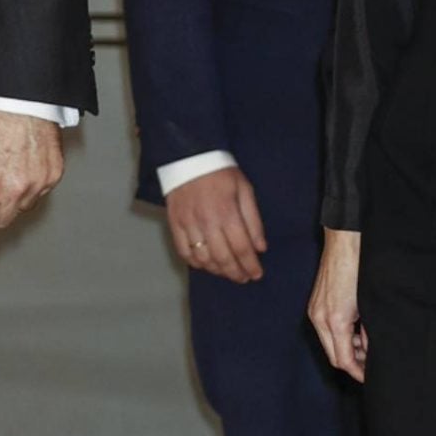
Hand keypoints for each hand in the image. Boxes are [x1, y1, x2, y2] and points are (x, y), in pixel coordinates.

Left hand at [0, 110, 62, 236]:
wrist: (20, 103)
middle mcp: (16, 189)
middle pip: (5, 222)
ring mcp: (38, 183)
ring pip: (23, 207)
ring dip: (15, 197)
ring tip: (11, 169)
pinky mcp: (53, 175)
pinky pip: (40, 192)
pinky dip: (33, 184)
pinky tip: (25, 164)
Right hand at [165, 166, 266, 282]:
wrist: (189, 156)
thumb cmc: (221, 173)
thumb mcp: (245, 190)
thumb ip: (253, 220)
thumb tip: (260, 247)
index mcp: (227, 212)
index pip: (241, 248)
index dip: (250, 265)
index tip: (257, 274)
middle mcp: (207, 222)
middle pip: (223, 258)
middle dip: (236, 273)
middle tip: (244, 278)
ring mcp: (188, 224)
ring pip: (203, 258)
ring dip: (217, 270)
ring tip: (227, 273)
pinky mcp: (175, 223)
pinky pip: (184, 251)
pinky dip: (195, 262)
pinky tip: (205, 264)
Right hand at [308, 227, 366, 382]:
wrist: (345, 242)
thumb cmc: (362, 269)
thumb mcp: (370, 305)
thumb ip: (368, 332)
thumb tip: (369, 349)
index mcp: (335, 321)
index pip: (344, 360)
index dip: (358, 371)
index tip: (371, 376)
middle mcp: (320, 319)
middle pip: (334, 356)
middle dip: (353, 363)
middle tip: (371, 364)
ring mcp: (315, 311)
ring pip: (329, 345)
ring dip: (347, 350)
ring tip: (366, 347)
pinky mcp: (315, 304)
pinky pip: (326, 331)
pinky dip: (340, 336)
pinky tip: (356, 331)